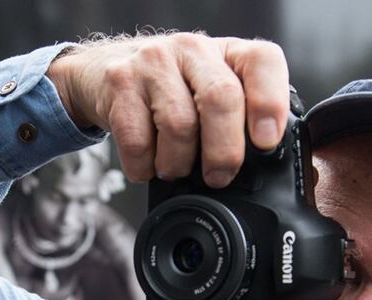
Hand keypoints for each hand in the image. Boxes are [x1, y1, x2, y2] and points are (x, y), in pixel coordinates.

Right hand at [46, 33, 289, 187]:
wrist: (102, 73)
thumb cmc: (170, 91)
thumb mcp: (209, 93)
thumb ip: (238, 118)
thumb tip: (264, 167)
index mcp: (226, 52)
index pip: (262, 62)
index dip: (269, 103)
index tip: (266, 142)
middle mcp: (192, 49)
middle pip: (221, 99)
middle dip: (224, 151)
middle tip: (218, 176)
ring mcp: (153, 63)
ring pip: (180, 126)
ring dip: (179, 164)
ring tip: (175, 167)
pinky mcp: (119, 84)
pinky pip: (138, 142)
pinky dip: (145, 167)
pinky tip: (147, 163)